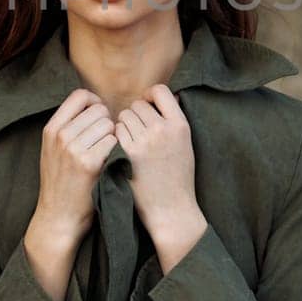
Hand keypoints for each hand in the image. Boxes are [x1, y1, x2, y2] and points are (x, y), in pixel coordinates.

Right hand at [32, 88, 115, 245]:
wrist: (58, 216)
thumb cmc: (61, 183)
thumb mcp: (53, 150)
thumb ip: (68, 126)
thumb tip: (93, 103)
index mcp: (51, 129)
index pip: (79, 96)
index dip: (95, 102)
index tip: (100, 117)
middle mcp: (60, 136)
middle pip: (98, 109)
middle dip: (107, 122)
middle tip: (105, 140)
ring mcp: (74, 149)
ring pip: (108, 124)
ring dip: (113, 136)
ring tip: (107, 152)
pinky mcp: (89, 163)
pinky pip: (113, 142)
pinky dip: (116, 150)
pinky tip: (110, 162)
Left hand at [115, 84, 205, 251]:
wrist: (171, 209)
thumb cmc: (179, 178)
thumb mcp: (185, 144)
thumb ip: (175, 121)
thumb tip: (166, 96)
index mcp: (180, 125)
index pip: (160, 91)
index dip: (149, 96)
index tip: (147, 107)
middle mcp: (163, 129)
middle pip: (138, 104)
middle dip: (135, 115)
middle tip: (138, 132)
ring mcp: (145, 141)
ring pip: (124, 116)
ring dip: (124, 126)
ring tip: (131, 142)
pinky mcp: (128, 153)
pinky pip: (116, 132)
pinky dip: (116, 138)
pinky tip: (123, 150)